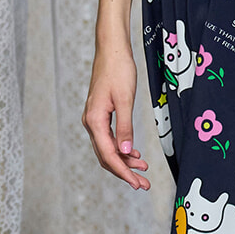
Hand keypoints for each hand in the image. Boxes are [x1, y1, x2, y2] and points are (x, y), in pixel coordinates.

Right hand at [82, 40, 150, 188]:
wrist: (112, 49)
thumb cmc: (119, 70)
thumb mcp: (125, 100)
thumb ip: (125, 127)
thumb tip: (125, 153)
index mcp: (94, 121)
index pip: (109, 155)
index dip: (123, 172)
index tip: (137, 184)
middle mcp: (91, 122)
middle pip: (106, 156)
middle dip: (125, 172)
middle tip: (144, 184)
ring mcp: (94, 119)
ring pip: (108, 148)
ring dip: (125, 161)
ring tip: (143, 170)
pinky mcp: (100, 114)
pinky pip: (109, 138)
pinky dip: (122, 148)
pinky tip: (134, 153)